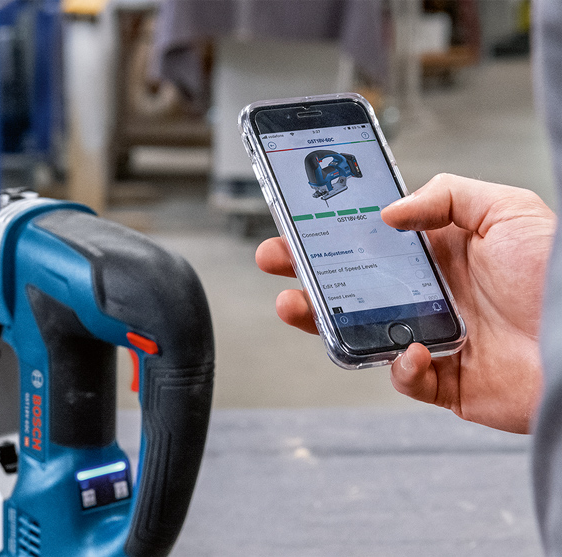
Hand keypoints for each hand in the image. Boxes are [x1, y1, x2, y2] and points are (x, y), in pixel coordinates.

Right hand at [256, 174, 556, 432]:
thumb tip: (389, 213)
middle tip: (275, 259)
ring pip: (363, 330)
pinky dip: (401, 367)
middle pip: (355, 282)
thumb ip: (448, 196)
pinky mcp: (446, 381)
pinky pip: (406, 378)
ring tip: (295, 305)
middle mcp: (434, 293)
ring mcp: (436, 336)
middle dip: (308, 271)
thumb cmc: (558, 277)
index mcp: (444, 252)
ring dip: (323, 320)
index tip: (299, 221)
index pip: (375, 239)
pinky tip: (410, 351)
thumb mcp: (509, 211)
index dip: (335, 231)